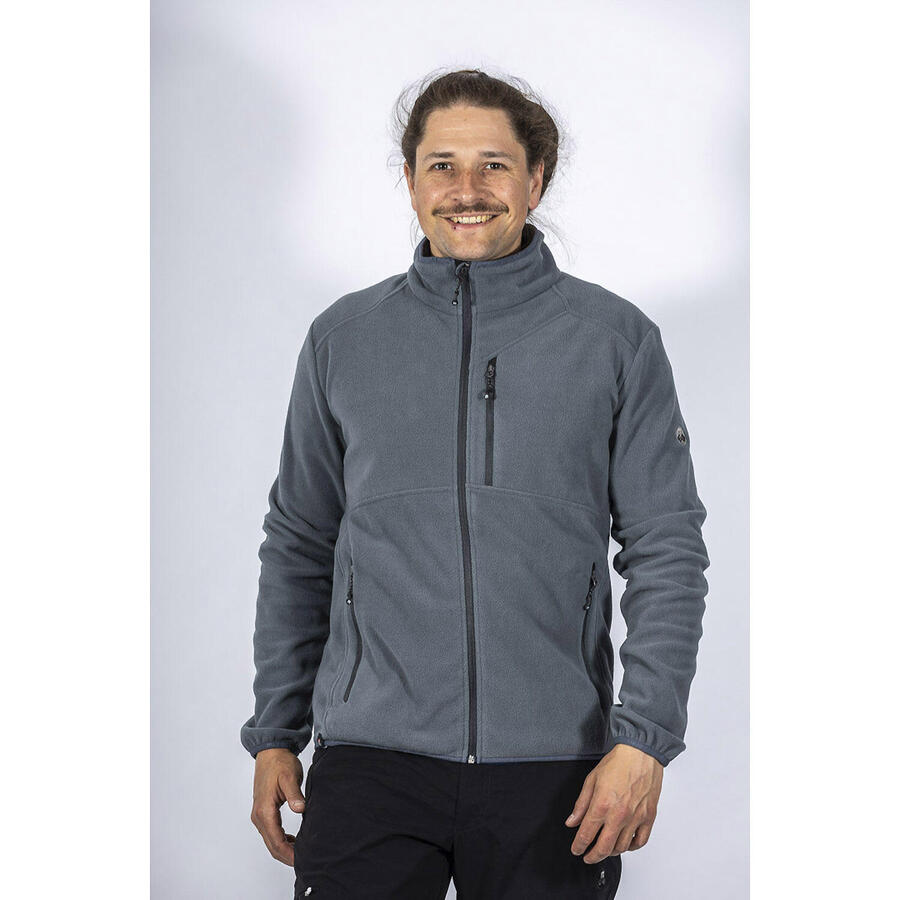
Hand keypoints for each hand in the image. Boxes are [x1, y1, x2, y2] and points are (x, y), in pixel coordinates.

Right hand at [249, 748, 306, 865]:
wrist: (270, 752)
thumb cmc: (280, 763)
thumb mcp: (290, 777)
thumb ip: (294, 794)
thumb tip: (300, 809)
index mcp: (264, 811)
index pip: (276, 841)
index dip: (289, 853)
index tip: (302, 859)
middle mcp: (259, 816)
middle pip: (272, 846)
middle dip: (287, 856)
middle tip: (305, 860)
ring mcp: (259, 815)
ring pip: (270, 841)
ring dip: (284, 849)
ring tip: (302, 852)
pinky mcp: (263, 812)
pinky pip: (270, 832)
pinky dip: (281, 840)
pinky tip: (293, 839)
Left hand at [564, 743, 662, 863]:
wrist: (641, 753)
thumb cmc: (618, 763)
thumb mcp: (591, 780)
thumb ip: (581, 804)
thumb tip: (572, 822)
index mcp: (602, 804)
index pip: (586, 834)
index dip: (578, 846)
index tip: (576, 849)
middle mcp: (619, 815)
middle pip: (604, 847)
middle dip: (592, 856)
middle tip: (588, 857)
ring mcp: (635, 818)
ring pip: (622, 847)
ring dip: (611, 852)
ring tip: (604, 849)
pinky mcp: (649, 817)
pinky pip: (640, 841)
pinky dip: (632, 847)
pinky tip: (625, 844)